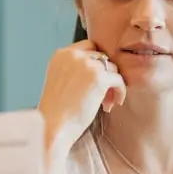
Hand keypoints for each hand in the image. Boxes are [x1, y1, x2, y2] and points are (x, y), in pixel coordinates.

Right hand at [37, 41, 125, 173]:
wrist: (53, 126)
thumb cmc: (55, 111)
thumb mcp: (60, 81)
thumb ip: (75, 70)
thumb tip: (102, 70)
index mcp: (61, 55)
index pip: (88, 47)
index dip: (96, 62)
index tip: (95, 79)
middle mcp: (74, 55)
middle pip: (102, 57)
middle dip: (104, 74)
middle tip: (103, 94)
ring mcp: (87, 65)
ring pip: (112, 68)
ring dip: (112, 84)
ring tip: (106, 102)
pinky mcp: (99, 78)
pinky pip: (119, 80)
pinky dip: (120, 91)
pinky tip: (114, 103)